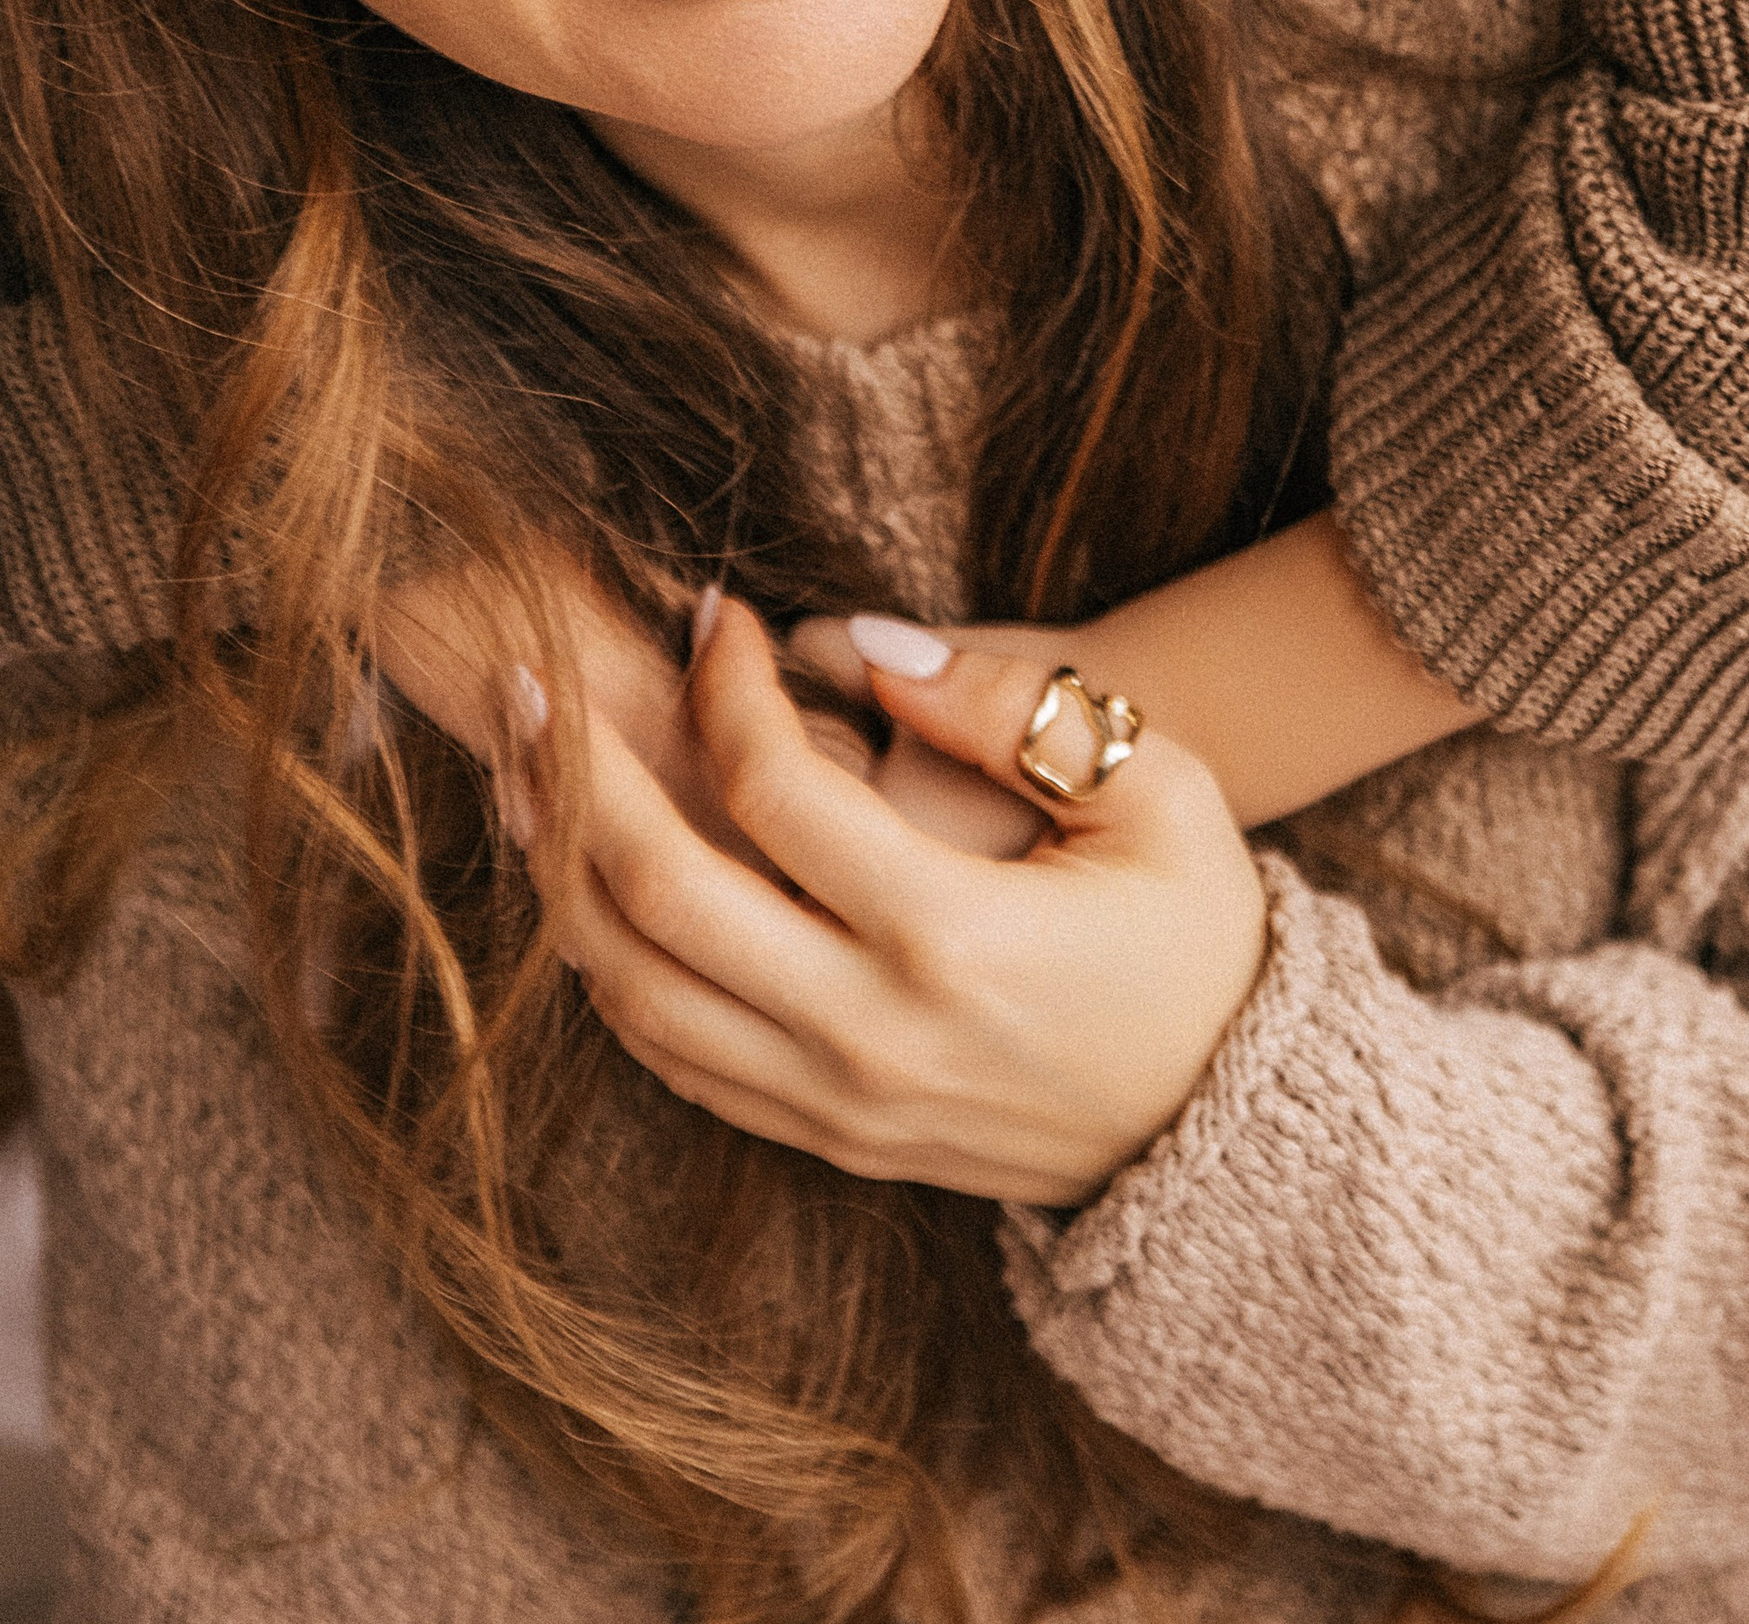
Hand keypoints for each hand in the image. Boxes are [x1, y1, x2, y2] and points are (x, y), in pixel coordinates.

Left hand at [528, 599, 1267, 1201]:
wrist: (1224, 1123)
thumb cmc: (1195, 934)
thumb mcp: (1160, 789)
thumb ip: (1008, 707)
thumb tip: (869, 647)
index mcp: (953, 935)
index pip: (775, 791)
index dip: (727, 681)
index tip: (719, 611)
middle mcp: (869, 1030)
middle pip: (657, 895)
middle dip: (577, 774)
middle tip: (536, 679)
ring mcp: (834, 1100)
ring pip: (630, 990)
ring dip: (558, 871)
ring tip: (525, 770)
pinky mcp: (822, 1137)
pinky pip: (666, 1056)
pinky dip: (600, 963)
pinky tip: (581, 880)